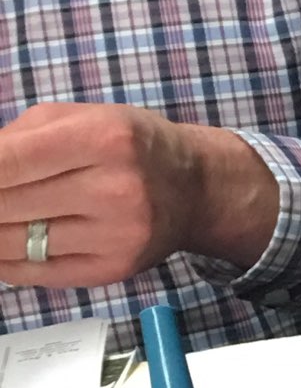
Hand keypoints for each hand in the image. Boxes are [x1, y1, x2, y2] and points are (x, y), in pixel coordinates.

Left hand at [0, 102, 279, 286]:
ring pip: (12, 243)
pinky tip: (6, 240)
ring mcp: (116, 235)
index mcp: (103, 138)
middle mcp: (114, 189)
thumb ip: (15, 138)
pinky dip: (5, 258)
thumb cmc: (129, 146)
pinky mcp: (112, 269)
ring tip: (2, 215)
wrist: (194, 188)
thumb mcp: (78, 117)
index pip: (7, 161)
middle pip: (5, 206)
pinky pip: (33, 270)